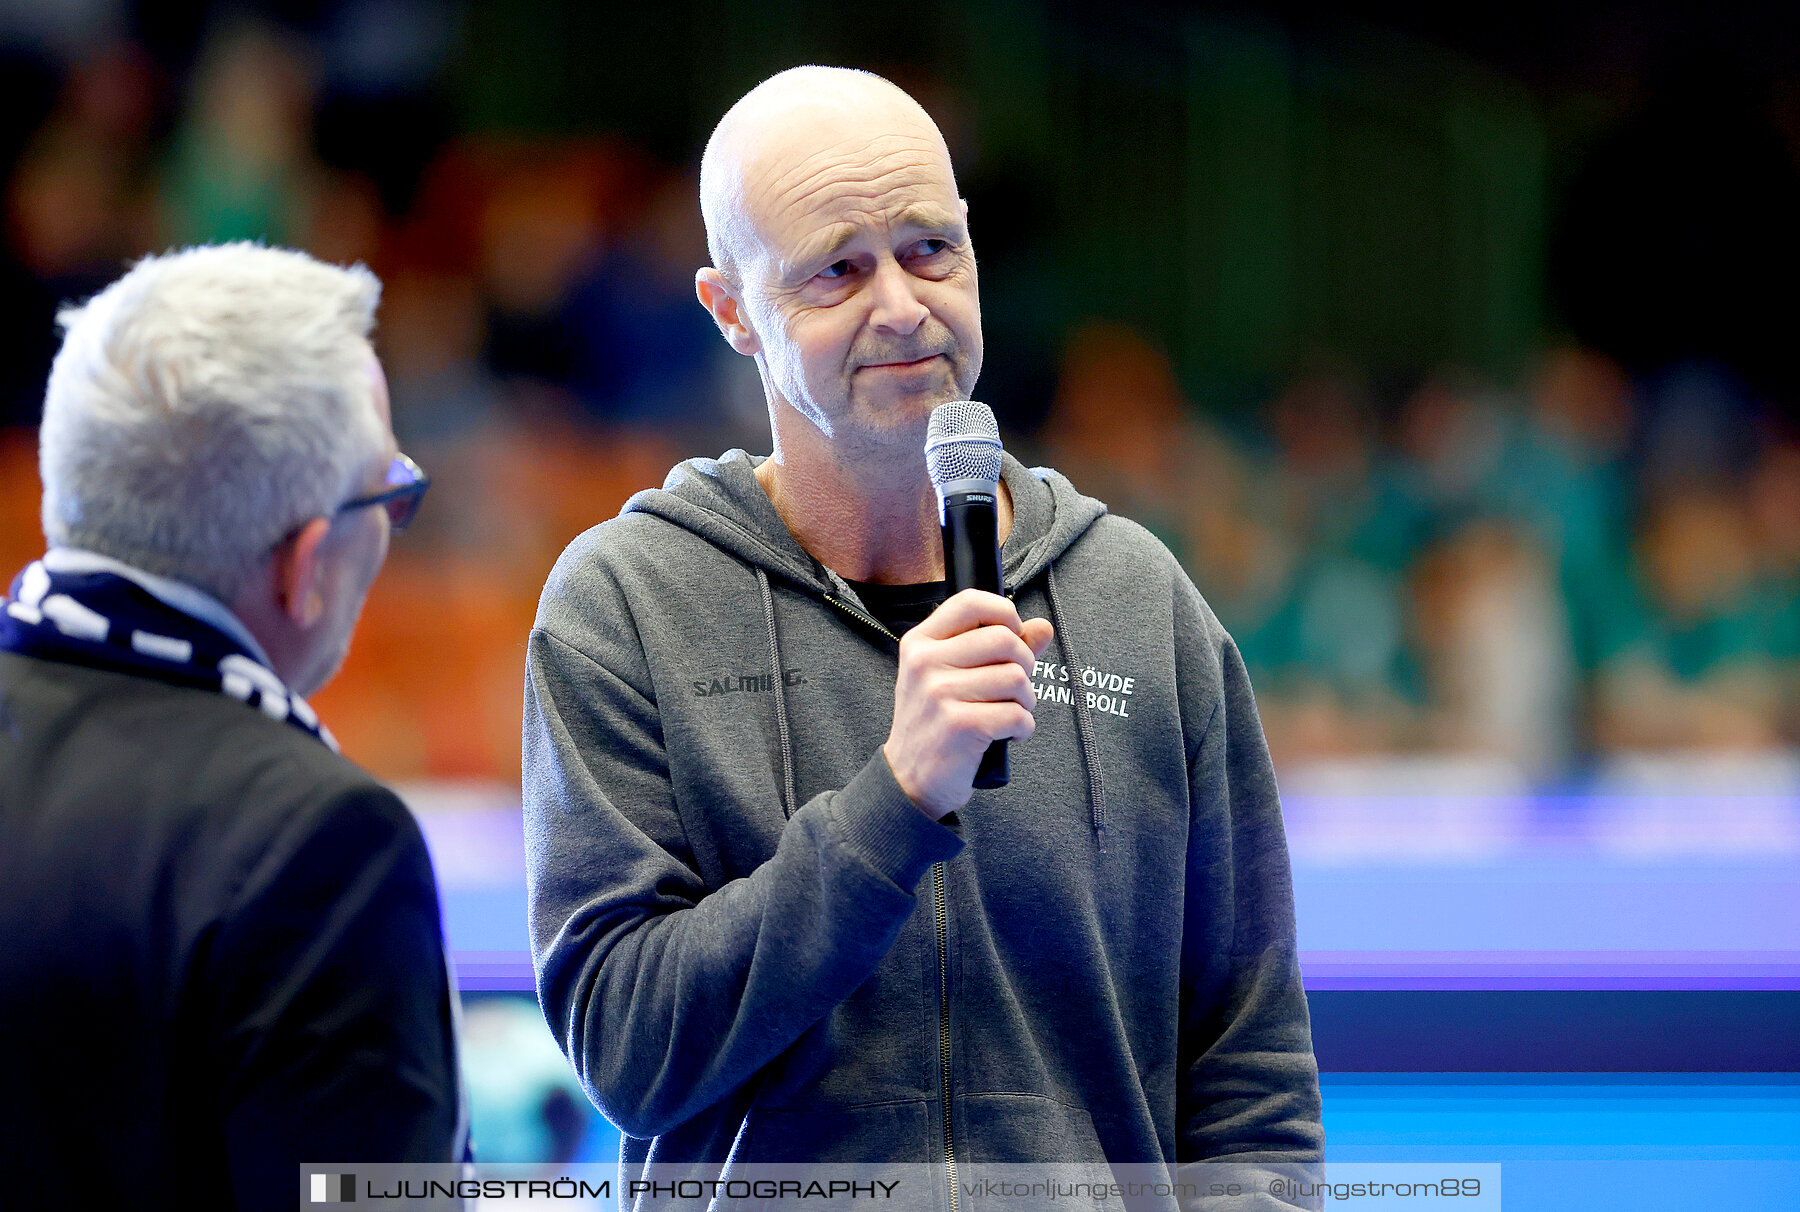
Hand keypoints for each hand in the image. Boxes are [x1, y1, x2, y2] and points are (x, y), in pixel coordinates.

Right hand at [882, 589, 1055, 819]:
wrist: (910, 781)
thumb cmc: (936, 724)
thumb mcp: (953, 678)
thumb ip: (999, 649)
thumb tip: (1043, 626)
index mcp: (920, 643)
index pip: (971, 601)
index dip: (1005, 614)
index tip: (1013, 638)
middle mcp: (925, 663)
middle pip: (1004, 639)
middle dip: (1025, 665)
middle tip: (1015, 688)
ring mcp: (939, 693)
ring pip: (1016, 678)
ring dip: (1026, 701)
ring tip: (1010, 713)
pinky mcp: (958, 725)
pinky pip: (1017, 715)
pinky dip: (1023, 728)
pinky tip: (1008, 735)